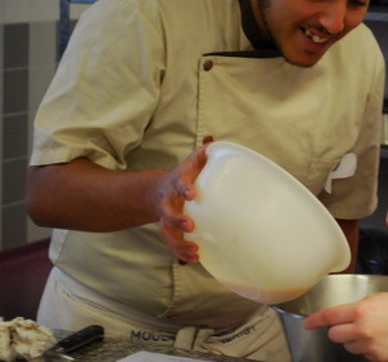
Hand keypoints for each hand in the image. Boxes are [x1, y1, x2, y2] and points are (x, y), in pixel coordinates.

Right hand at [154, 145, 207, 262]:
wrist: (160, 190)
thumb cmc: (185, 175)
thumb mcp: (193, 161)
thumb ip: (205, 153)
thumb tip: (214, 144)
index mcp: (177, 183)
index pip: (179, 183)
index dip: (184, 188)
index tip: (191, 194)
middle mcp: (169, 202)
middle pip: (168, 213)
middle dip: (177, 220)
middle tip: (190, 226)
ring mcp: (167, 218)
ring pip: (167, 233)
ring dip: (179, 243)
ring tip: (195, 251)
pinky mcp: (170, 231)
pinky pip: (172, 244)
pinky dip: (182, 252)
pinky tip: (196, 258)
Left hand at [303, 293, 387, 360]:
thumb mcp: (376, 299)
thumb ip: (357, 307)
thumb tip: (343, 315)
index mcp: (360, 311)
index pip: (329, 317)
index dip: (314, 321)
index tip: (307, 324)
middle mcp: (362, 330)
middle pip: (334, 335)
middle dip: (339, 330)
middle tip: (351, 325)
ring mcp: (369, 346)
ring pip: (348, 346)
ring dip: (354, 340)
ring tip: (373, 331)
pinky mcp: (377, 357)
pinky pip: (363, 354)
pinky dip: (368, 348)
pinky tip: (381, 339)